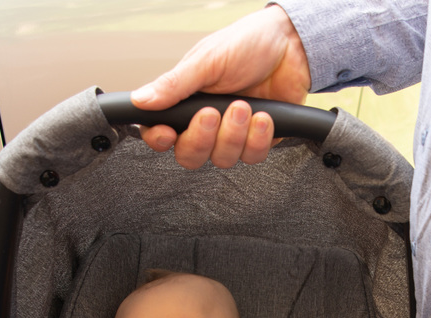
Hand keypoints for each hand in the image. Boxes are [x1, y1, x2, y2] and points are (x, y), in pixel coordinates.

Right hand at [131, 5, 310, 168]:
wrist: (290, 44)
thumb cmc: (245, 45)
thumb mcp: (205, 61)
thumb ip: (174, 85)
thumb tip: (140, 100)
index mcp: (186, 102)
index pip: (161, 133)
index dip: (160, 140)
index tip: (168, 132)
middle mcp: (207, 123)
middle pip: (190, 155)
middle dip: (202, 139)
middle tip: (212, 113)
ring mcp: (233, 133)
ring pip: (223, 159)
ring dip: (234, 135)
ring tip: (244, 106)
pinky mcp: (259, 140)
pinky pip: (252, 156)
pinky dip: (258, 138)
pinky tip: (263, 116)